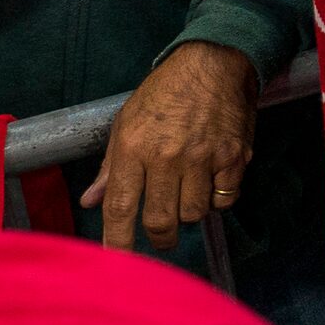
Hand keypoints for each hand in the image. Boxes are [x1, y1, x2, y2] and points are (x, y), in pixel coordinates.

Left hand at [81, 42, 257, 250]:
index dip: (117, 241)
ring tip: (187, 197)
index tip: (116, 262)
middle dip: (159, 238)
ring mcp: (203, 157)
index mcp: (133, 146)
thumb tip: (91, 200)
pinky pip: (224, 199)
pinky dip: (217, 200)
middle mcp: (166, 155)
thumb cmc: (166, 91)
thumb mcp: (127, 121)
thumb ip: (110, 165)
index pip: (119, 206)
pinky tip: (211, 183)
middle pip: (159, 220)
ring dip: (189, 214)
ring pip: (193, 214)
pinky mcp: (234, 157)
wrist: (215, 62)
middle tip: (162, 237)